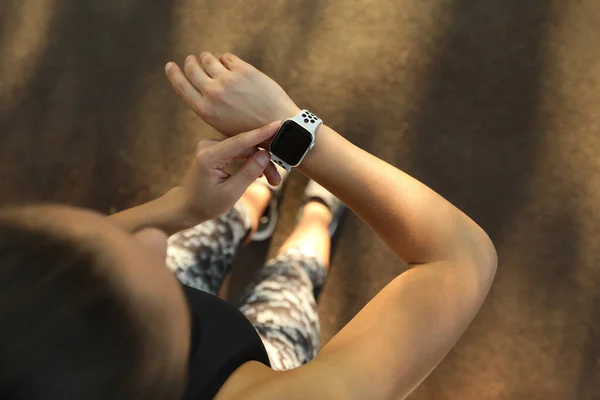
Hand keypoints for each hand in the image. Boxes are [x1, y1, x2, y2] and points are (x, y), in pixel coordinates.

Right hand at [165, 52, 299, 136]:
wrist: (279, 126)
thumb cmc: (252, 130)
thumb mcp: (223, 125)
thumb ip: (210, 106)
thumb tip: (203, 88)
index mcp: (205, 110)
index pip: (181, 86)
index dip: (174, 74)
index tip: (170, 65)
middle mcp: (213, 93)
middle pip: (192, 68)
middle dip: (191, 61)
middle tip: (193, 59)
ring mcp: (228, 80)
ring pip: (208, 59)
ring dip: (208, 58)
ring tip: (210, 60)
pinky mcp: (243, 71)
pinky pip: (227, 57)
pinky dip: (226, 59)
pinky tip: (229, 63)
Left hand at [180, 121, 281, 222]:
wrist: (188, 206)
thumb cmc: (206, 203)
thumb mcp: (231, 193)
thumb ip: (248, 173)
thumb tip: (266, 155)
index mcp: (209, 156)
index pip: (240, 141)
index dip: (261, 133)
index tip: (279, 124)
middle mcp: (209, 146)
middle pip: (246, 148)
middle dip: (264, 162)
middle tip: (276, 180)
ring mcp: (212, 146)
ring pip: (245, 150)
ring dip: (259, 164)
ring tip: (272, 181)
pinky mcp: (217, 149)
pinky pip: (239, 151)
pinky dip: (251, 162)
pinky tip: (260, 173)